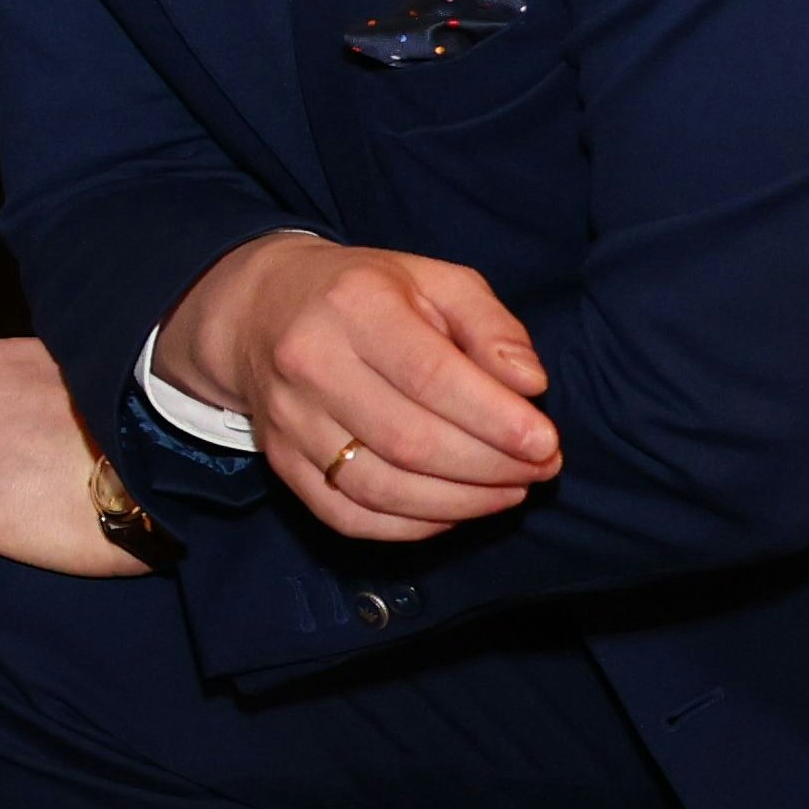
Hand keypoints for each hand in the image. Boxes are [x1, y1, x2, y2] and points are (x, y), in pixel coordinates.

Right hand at [158, 231, 561, 541]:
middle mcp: (310, 364)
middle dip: (489, 467)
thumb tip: (529, 386)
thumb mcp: (436, 282)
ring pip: (380, 488)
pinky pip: (347, 517)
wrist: (263, 310)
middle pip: (408, 441)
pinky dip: (410, 527)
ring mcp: (289, 420)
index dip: (494, 419)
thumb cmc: (368, 294)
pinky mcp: (281, 463)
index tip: (545, 442)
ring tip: (509, 492)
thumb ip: (491, 327)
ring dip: (458, 503)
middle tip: (540, 470)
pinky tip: (453, 511)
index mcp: (354, 306)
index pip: (430, 376)